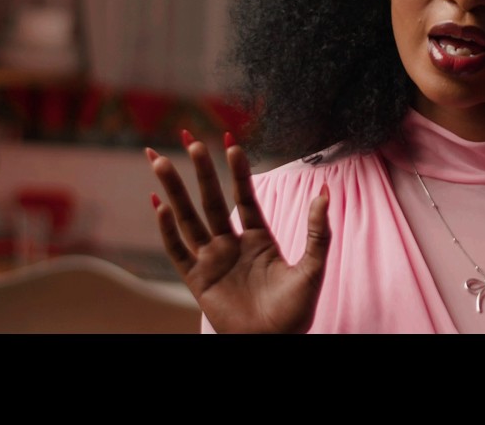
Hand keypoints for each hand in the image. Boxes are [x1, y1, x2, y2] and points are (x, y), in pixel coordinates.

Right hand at [146, 131, 330, 333]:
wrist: (273, 343)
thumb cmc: (295, 312)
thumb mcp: (312, 268)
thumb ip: (318, 232)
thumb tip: (324, 193)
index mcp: (259, 238)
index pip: (245, 196)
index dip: (238, 171)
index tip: (231, 144)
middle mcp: (232, 245)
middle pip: (211, 201)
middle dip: (200, 172)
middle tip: (190, 140)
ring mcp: (212, 261)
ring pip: (189, 219)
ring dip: (175, 191)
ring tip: (160, 163)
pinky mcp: (198, 281)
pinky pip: (178, 251)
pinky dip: (167, 230)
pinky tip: (159, 206)